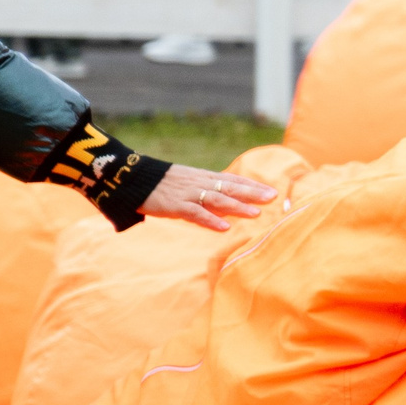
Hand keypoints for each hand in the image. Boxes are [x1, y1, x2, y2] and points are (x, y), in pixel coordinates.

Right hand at [141, 164, 274, 231]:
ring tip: (256, 214)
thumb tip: (224, 202)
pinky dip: (211, 220)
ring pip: (217, 200)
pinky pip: (196, 214)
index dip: (252, 185)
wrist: (133, 180)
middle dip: (252, 193)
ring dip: (238, 207)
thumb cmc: (161, 184)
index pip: (233, 180)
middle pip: (230, 188)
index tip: (272, 190)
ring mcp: (188, 194)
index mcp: (203, 177)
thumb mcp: (187, 183)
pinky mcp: (175, 205)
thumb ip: (205, 191)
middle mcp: (200, 183)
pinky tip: (224, 227)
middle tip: (273, 197)